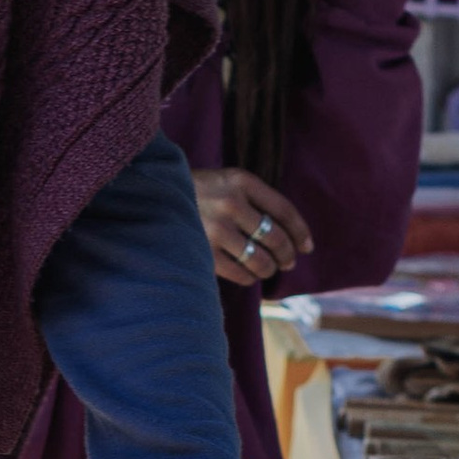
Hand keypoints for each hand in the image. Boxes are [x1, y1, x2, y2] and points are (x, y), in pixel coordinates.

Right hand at [195, 166, 314, 291]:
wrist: (152, 199)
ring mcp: (215, 228)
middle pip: (275, 238)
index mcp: (240, 180)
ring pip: (260, 260)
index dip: (300, 232)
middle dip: (287, 255)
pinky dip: (249, 278)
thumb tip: (292, 239)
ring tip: (267, 269)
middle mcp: (230, 202)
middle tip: (287, 262)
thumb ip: (255, 200)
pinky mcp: (203, 251)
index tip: (307, 246)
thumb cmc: (197, 194)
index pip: (283, 210)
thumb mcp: (226, 182)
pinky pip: (240, 273)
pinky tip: (248, 275)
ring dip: (269, 269)